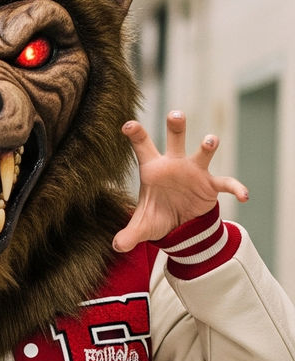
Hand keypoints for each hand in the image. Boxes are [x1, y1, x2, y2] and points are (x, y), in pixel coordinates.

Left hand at [113, 110, 247, 251]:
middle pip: (176, 139)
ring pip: (203, 152)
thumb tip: (117, 246)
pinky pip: (226, 183)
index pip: (143, 147)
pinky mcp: (211, 185)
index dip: (136, 134)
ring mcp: (195, 172)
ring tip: (210, 141)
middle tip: (175, 114)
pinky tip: (244, 196)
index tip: (128, 125)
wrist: (181, 227)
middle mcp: (174, 164)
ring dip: (208, 146)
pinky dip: (236, 188)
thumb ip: (129, 235)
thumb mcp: (142, 228)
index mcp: (153, 169)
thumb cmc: (158, 217)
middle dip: (177, 126)